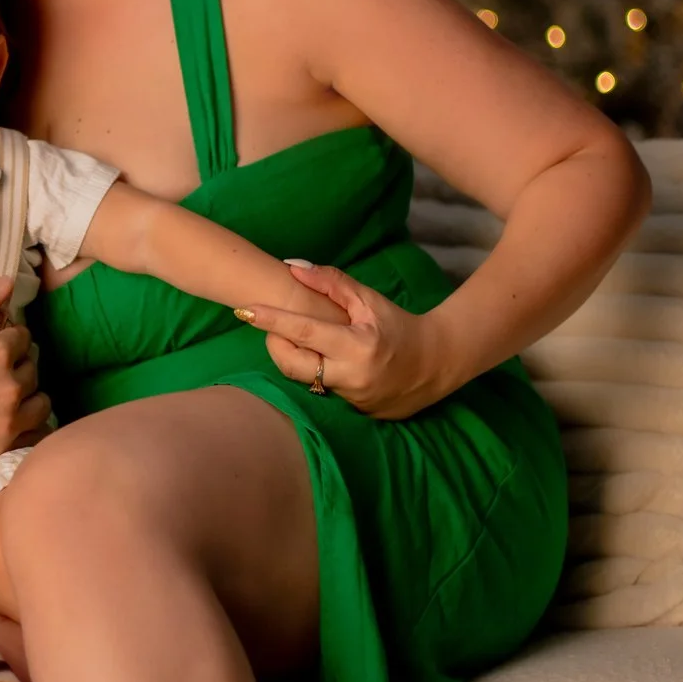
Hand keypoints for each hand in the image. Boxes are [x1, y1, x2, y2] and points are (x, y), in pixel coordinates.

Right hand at [0, 278, 43, 467]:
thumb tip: (7, 283)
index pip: (23, 337)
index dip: (6, 336)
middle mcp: (6, 387)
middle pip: (32, 368)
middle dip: (15, 363)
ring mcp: (4, 421)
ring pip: (39, 402)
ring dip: (26, 394)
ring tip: (2, 392)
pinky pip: (33, 434)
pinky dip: (26, 425)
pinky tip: (8, 418)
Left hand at [235, 259, 447, 420]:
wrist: (438, 363)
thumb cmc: (401, 326)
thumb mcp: (370, 300)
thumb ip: (331, 283)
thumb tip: (293, 266)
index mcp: (356, 346)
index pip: (303, 332)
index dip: (271, 320)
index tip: (244, 310)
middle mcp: (352, 377)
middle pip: (291, 365)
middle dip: (275, 344)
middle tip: (274, 328)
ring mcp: (353, 401)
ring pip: (305, 381)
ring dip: (298, 360)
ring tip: (306, 343)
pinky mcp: (356, 414)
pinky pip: (323, 394)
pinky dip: (319, 376)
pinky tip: (329, 365)